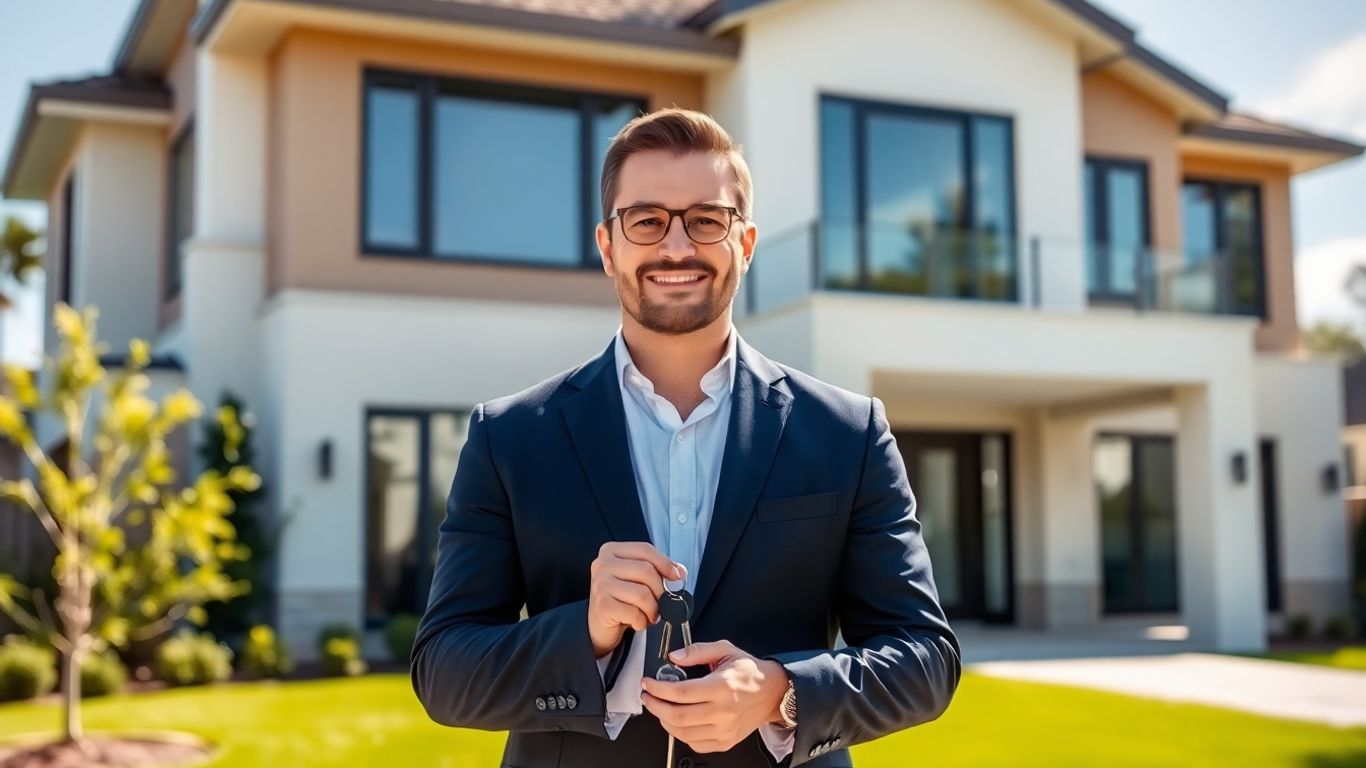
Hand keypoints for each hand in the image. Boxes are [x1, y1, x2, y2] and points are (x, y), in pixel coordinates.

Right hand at [588, 541, 685, 657]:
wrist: (599, 624)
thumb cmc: (622, 599)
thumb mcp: (637, 579)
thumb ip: (657, 570)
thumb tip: (680, 572)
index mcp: (612, 550)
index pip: (645, 550)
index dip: (666, 563)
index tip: (678, 576)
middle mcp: (602, 564)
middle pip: (646, 570)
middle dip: (660, 590)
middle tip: (662, 603)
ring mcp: (600, 584)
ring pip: (642, 594)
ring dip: (653, 609)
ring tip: (650, 615)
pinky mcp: (602, 606)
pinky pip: (634, 613)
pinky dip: (642, 621)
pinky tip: (637, 622)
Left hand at [640, 640, 789, 752]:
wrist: (773, 693)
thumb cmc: (750, 673)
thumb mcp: (725, 650)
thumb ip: (697, 651)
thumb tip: (674, 657)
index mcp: (723, 687)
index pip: (681, 692)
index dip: (658, 688)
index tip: (648, 683)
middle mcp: (724, 712)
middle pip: (678, 715)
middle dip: (655, 706)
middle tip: (648, 696)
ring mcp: (725, 730)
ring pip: (683, 733)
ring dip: (664, 720)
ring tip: (659, 707)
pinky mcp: (725, 742)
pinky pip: (695, 744)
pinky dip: (680, 734)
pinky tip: (676, 721)